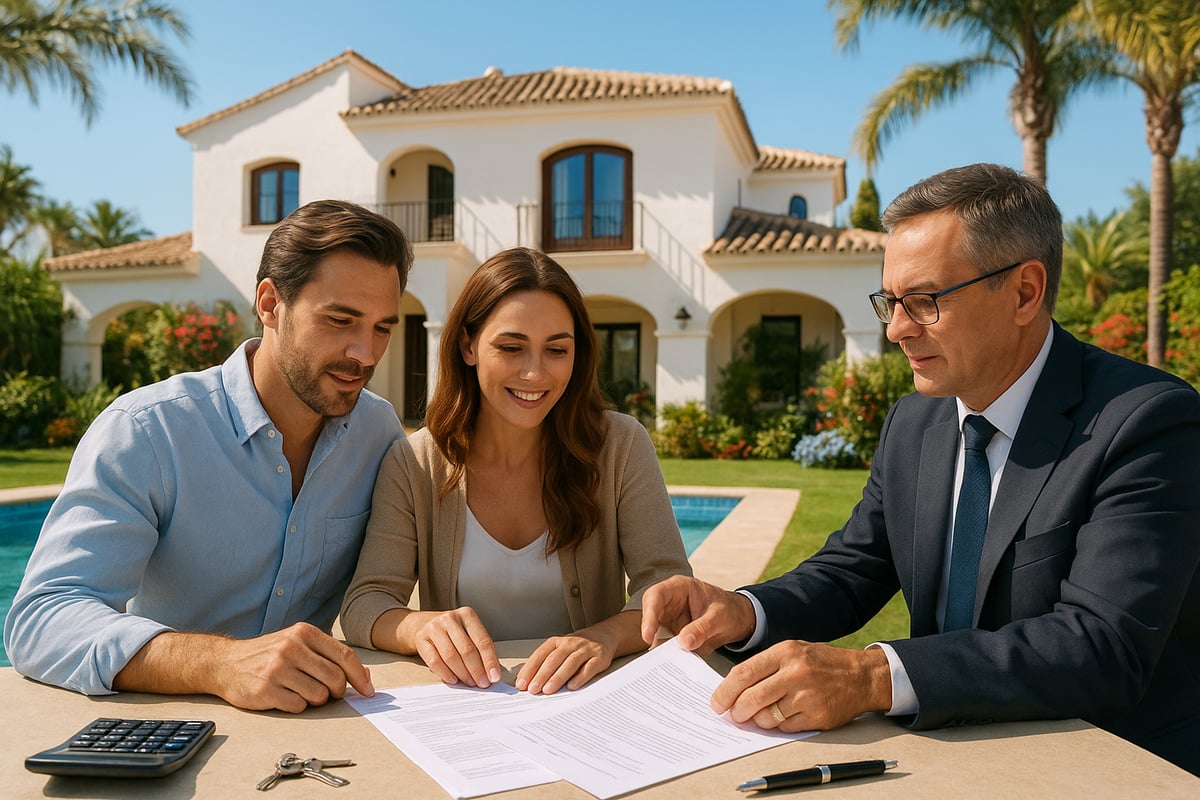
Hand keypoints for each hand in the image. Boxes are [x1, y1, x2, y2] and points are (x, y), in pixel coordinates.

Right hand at [141, 623, 372, 712]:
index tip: (369, 691)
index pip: (344, 656)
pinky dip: (298, 706)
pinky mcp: (265, 690)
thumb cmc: (269, 654)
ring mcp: (277, 669)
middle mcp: (291, 648)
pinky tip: (286, 697)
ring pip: (318, 695)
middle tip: (327, 693)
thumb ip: (329, 655)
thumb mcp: (298, 644)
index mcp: (304, 632)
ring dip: (316, 700)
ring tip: (302, 692)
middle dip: (337, 692)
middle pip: (335, 679)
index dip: (360, 677)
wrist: (226, 663)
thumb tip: (365, 674)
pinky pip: (298, 706)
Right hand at [412, 607, 502, 688]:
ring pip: (451, 656)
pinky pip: (434, 661)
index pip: (483, 641)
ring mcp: (434, 627)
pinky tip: (453, 680)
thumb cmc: (452, 632)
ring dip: (463, 674)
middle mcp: (450, 618)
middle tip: (482, 684)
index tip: (494, 677)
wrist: (422, 624)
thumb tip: (491, 674)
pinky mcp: (421, 639)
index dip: (490, 661)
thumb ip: (480, 650)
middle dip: (477, 670)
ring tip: (470, 683)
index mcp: (467, 615)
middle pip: (467, 649)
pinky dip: (445, 673)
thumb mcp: (468, 633)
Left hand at [516, 632, 615, 693]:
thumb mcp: (559, 650)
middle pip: (554, 659)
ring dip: (557, 677)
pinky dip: (580, 677)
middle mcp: (570, 643)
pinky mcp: (599, 657)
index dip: (530, 669)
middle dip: (541, 675)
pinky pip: (589, 668)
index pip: (540, 655)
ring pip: (570, 663)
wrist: (603, 636)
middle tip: (533, 689)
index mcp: (556, 642)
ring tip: (548, 690)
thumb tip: (526, 682)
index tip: (521, 684)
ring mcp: (585, 649)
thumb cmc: (575, 648)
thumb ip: (544, 664)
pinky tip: (572, 686)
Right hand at [639, 575, 755, 653]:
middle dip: (649, 632)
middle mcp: (670, 602)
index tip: (648, 635)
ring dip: (657, 646)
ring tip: (661, 662)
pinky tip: (669, 666)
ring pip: (654, 631)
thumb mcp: (720, 617)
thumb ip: (703, 628)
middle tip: (653, 652)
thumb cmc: (730, 610)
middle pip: (650, 614)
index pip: (656, 596)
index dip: (649, 615)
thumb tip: (684, 643)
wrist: (740, 620)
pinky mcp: (673, 634)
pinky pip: (665, 644)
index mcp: (680, 587)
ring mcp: (671, 618)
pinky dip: (666, 655)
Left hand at [711, 641, 891, 731]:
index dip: (725, 691)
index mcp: (785, 652)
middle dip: (736, 711)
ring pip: (767, 717)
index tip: (717, 703)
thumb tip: (734, 691)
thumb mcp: (793, 651)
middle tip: (733, 715)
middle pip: (752, 698)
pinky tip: (783, 717)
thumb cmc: (821, 663)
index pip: (744, 673)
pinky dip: (778, 726)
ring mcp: (807, 696)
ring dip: (758, 720)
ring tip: (761, 714)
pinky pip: (785, 728)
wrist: (861, 676)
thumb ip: (765, 667)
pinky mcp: (817, 716)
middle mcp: (795, 672)